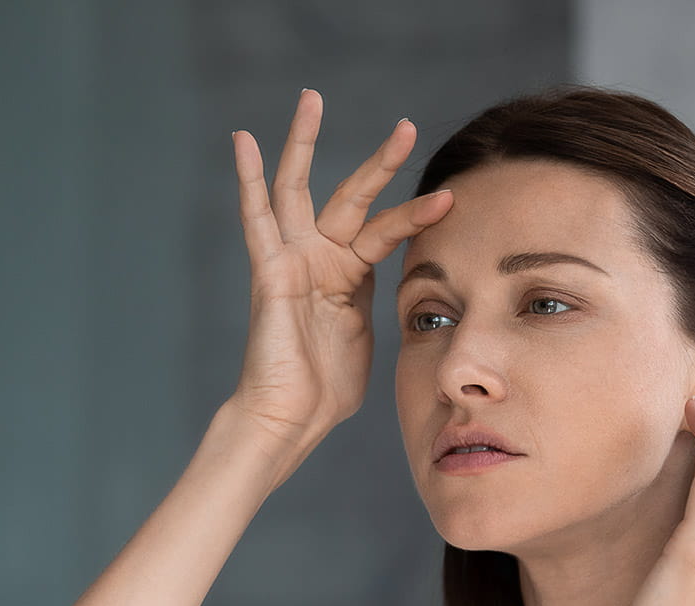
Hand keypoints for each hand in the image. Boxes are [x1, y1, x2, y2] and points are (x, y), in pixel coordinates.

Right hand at [224, 89, 453, 469]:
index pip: (384, 229)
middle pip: (346, 194)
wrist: (290, 418)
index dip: (417, 212)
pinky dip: (248, 178)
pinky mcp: (269, 269)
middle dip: (378, 160)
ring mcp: (291, 260)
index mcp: (345, 276)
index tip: (452, 197)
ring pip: (297, 189)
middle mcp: (317, 259)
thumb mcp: (372, 338)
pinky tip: (242, 141)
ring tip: (311, 99)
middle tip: (407, 124)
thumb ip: (388, 306)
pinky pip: (256, 216)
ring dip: (304, 142)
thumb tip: (424, 299)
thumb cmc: (325, 391)